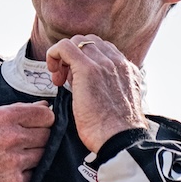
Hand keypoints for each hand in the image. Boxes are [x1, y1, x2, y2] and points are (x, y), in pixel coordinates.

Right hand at [0, 101, 54, 181]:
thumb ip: (14, 112)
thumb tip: (42, 107)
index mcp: (4, 118)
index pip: (45, 116)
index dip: (46, 120)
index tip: (42, 124)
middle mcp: (11, 138)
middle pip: (47, 136)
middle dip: (40, 138)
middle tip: (26, 142)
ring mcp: (15, 162)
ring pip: (43, 156)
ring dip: (33, 156)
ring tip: (13, 157)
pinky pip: (32, 175)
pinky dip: (24, 173)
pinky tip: (8, 170)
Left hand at [45, 35, 147, 152]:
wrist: (120, 140)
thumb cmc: (114, 132)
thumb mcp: (116, 105)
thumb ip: (105, 89)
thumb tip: (82, 83)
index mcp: (127, 70)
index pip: (103, 49)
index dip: (85, 59)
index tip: (75, 80)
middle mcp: (118, 63)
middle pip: (89, 42)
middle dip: (73, 56)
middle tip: (64, 80)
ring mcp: (104, 64)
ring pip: (76, 41)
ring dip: (62, 57)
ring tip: (59, 80)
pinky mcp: (88, 69)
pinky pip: (64, 47)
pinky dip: (53, 54)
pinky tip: (53, 73)